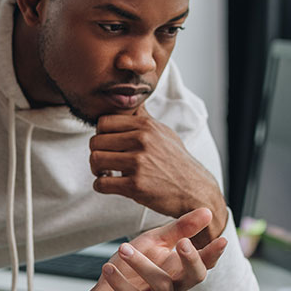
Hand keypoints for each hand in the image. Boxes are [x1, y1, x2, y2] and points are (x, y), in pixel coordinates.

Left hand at [78, 208, 227, 290]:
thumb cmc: (130, 268)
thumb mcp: (153, 242)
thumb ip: (178, 229)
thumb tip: (207, 212)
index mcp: (181, 270)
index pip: (203, 262)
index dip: (213, 253)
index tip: (222, 240)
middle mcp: (177, 289)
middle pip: (194, 277)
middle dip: (191, 260)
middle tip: (182, 243)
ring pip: (161, 284)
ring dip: (142, 264)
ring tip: (123, 249)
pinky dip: (121, 283)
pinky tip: (109, 269)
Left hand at [90, 106, 227, 244]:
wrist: (194, 190)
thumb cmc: (177, 161)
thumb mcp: (164, 133)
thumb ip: (145, 119)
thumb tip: (134, 100)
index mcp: (146, 126)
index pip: (104, 122)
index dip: (100, 135)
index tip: (107, 145)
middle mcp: (142, 141)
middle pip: (96, 141)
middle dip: (96, 153)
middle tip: (104, 162)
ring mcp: (138, 163)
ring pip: (95, 160)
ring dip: (96, 170)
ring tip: (105, 173)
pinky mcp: (135, 186)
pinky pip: (101, 183)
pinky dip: (100, 185)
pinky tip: (109, 185)